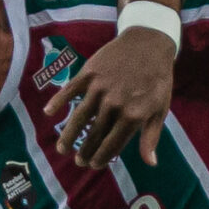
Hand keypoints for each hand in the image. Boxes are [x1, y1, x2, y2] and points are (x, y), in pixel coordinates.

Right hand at [46, 25, 176, 167]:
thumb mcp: (160, 109)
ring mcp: (99, 88)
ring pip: (79, 117)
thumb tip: (150, 163)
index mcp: (133, 115)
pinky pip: (70, 90)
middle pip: (94, 134)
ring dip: (69, 135)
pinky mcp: (89, 73)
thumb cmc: (158, 79)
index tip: (94, 165)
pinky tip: (49, 112)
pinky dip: (58, 101)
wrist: (149, 43)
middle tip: (78, 162)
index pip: (113, 144)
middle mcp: (114, 104)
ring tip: (62, 149)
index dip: (102, 157)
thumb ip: (151, 136)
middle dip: (84, 151)